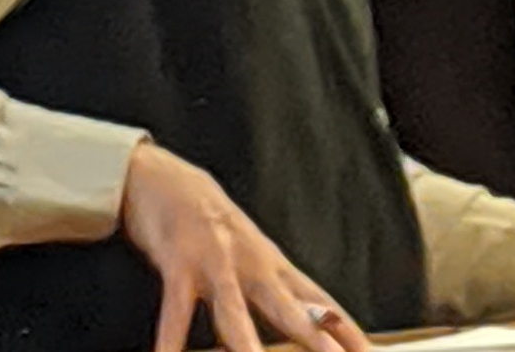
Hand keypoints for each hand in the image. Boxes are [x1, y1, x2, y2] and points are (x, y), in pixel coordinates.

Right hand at [121, 141, 370, 351]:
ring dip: (246, 343)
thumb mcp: (252, 257)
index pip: (318, 302)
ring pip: (233, 311)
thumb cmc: (214, 226)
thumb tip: (315, 320)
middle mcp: (250, 264)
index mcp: (272, 265)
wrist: (169, 179)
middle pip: (286, 307)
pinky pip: (174, 311)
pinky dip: (169, 340)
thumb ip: (281, 292)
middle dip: (313, 337)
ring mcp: (215, 262)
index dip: (345, 329)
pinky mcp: (178, 262)